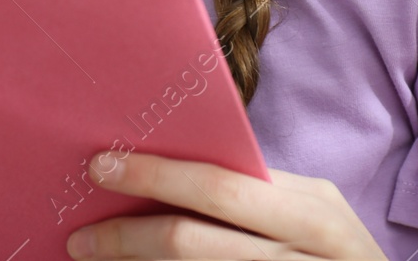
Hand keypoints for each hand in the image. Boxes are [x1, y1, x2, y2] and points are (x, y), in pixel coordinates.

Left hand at [65, 150, 387, 258]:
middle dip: (125, 237)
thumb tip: (176, 168)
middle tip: (79, 236)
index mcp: (311, 213)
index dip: (155, 176)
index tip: (102, 167)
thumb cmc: (338, 255)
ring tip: (95, 259)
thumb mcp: (318, 216)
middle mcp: (297, 255)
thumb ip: (262, 194)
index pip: (219, 187)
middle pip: (190, 243)